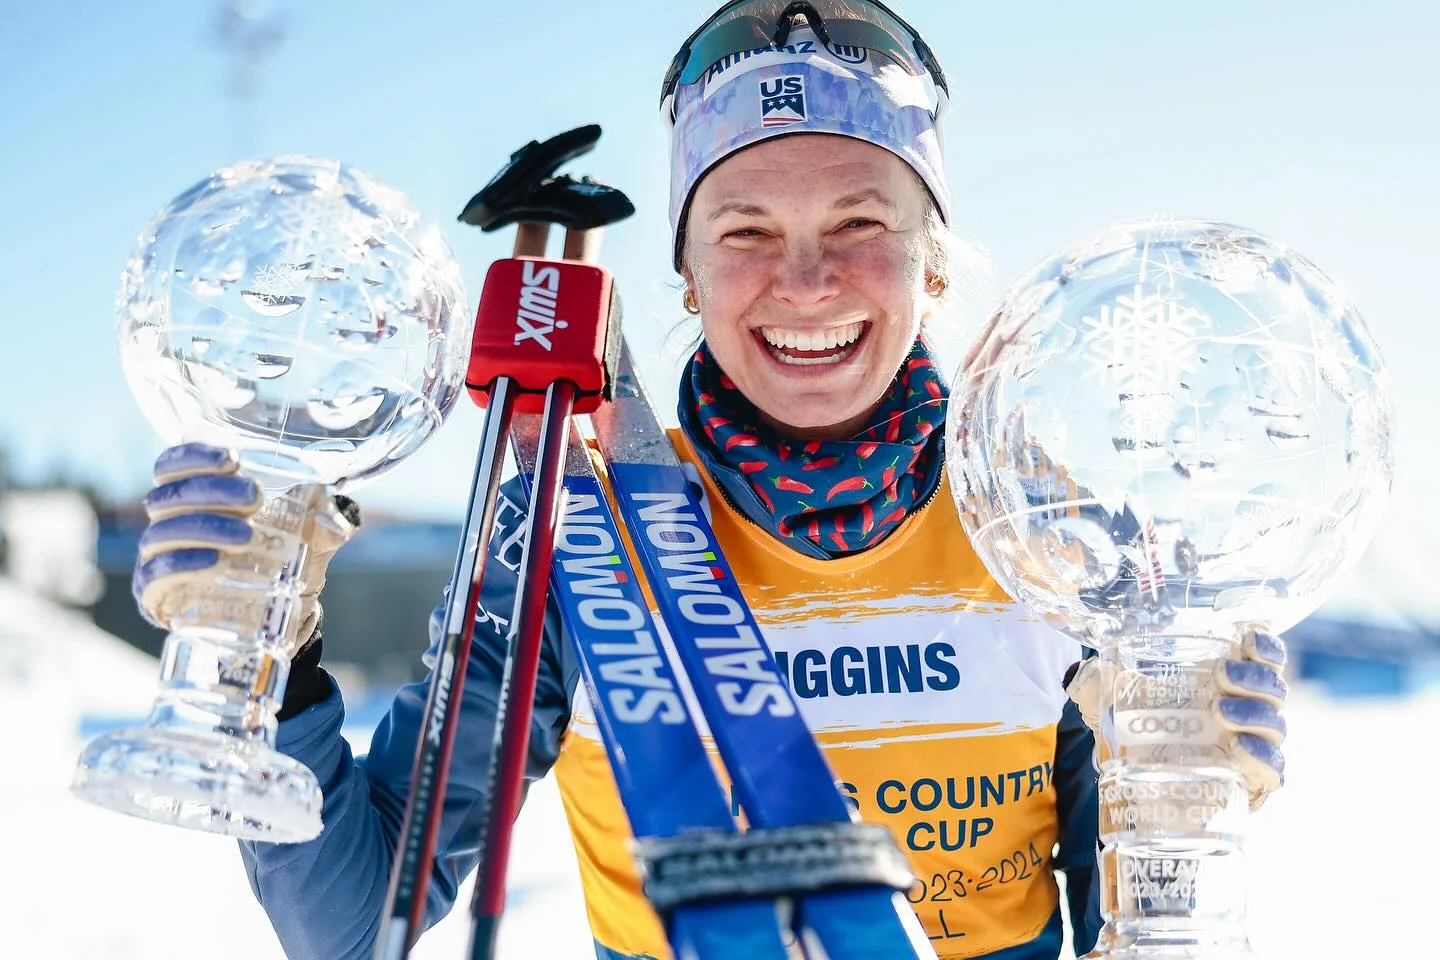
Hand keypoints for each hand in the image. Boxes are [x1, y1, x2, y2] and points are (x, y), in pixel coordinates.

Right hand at [132, 443, 359, 651]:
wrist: (275, 615)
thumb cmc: (282, 560)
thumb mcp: (310, 539)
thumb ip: (325, 526)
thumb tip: (334, 525)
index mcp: (194, 498)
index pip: (171, 465)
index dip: (192, 456)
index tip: (231, 459)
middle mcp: (168, 523)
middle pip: (170, 496)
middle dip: (211, 491)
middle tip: (254, 497)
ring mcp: (159, 559)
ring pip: (163, 533)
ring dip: (205, 528)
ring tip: (246, 535)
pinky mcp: (157, 595)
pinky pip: (157, 575)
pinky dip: (183, 565)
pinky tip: (214, 562)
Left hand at [1064, 628, 1287, 810]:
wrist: (1138, 789)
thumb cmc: (1137, 732)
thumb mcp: (1114, 700)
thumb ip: (1098, 681)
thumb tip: (1085, 673)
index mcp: (1225, 681)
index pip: (1264, 656)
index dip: (1266, 644)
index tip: (1249, 637)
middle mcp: (1247, 711)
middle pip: (1274, 688)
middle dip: (1254, 676)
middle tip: (1221, 674)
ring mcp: (1252, 747)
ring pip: (1276, 726)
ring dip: (1255, 712)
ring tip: (1219, 710)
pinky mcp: (1251, 783)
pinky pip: (1274, 770)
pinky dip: (1262, 757)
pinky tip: (1238, 748)